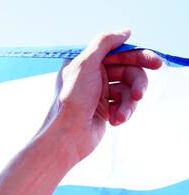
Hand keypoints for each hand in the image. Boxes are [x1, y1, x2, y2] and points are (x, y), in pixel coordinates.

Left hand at [40, 29, 161, 166]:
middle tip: (141, 93)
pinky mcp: (105, 110)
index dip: (138, 56)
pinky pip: (125, 105)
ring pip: (129, 89)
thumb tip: (125, 32)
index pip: (119, 53)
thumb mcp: (85, 64)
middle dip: (137, 82)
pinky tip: (114, 121)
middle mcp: (93, 77)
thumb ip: (104, 43)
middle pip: (128, 70)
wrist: (66, 136)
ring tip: (121, 115)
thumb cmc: (72, 100)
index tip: (154, 63)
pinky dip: (122, 112)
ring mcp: (100, 93)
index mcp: (86, 63)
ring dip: (128, 103)